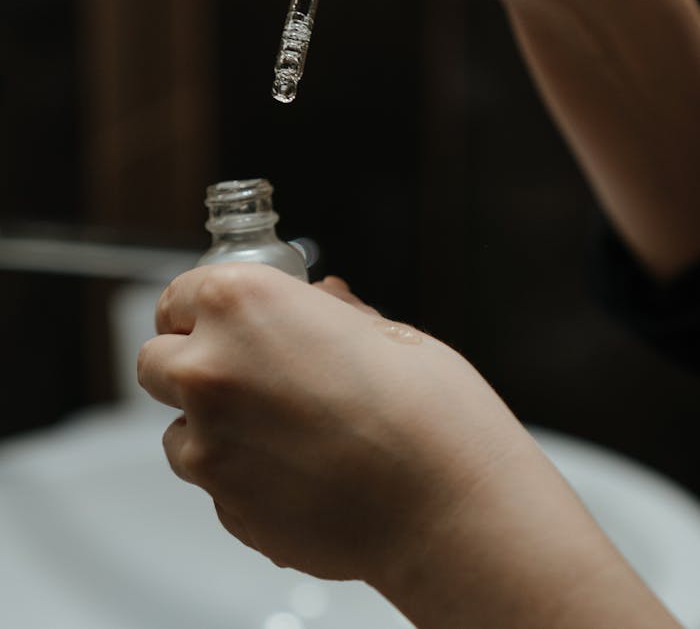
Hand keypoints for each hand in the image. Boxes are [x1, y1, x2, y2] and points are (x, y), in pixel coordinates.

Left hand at [136, 263, 534, 585]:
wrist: (448, 505)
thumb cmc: (428, 411)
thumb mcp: (386, 332)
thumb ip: (332, 313)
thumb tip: (323, 301)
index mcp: (243, 305)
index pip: (178, 296)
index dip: (201, 309)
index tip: (219, 320)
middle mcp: (210, 370)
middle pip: (156, 363)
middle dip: (191, 365)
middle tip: (247, 375)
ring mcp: (210, 446)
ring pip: (180, 430)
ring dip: (213, 426)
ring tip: (285, 432)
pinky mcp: (225, 507)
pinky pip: (214, 483)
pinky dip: (240, 476)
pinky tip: (299, 472)